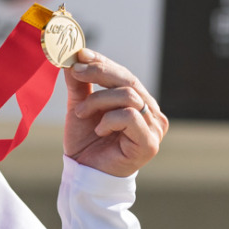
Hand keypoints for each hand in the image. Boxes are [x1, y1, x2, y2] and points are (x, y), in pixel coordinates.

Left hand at [63, 48, 166, 177]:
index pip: (124, 74)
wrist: (84, 175)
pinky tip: (99, 131)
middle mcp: (152, 113)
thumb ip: (81, 85)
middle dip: (99, 72)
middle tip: (76, 71)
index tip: (81, 54)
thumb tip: (73, 58)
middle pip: (129, 80)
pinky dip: (109, 120)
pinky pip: (130, 116)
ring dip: (98, 100)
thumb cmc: (86, 143)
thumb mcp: (80, 107)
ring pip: (129, 96)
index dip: (103, 61)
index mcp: (140, 102)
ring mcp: (154, 128)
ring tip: (80, 113)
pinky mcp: (150, 143)